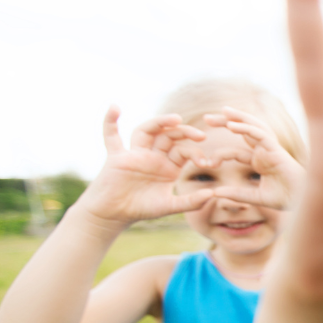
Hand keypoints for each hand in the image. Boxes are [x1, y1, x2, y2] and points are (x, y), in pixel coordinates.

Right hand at [76, 107, 213, 225]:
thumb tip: (212, 194)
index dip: (195, 153)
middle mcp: (152, 156)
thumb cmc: (140, 209)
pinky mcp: (116, 156)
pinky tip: (114, 107)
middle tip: (201, 135)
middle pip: (169, 136)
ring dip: (159, 122)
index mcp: (167, 166)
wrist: (113, 215)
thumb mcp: (169, 206)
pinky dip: (110, 122)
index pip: (183, 151)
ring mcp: (134, 154)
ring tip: (176, 118)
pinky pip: (111, 136)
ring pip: (146, 131)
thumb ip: (190, 201)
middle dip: (184, 132)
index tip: (206, 162)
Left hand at [204, 107, 304, 209]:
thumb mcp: (256, 198)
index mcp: (260, 161)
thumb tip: (215, 193)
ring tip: (222, 111)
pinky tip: (232, 125)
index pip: (237, 151)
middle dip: (226, 122)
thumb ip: (237, 194)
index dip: (220, 154)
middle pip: (244, 131)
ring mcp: (271, 148)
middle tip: (207, 118)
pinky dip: (246, 129)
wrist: (303, 200)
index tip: (206, 163)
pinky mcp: (276, 149)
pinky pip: (260, 135)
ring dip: (238, 117)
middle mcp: (265, 151)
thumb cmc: (286, 198)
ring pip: (254, 126)